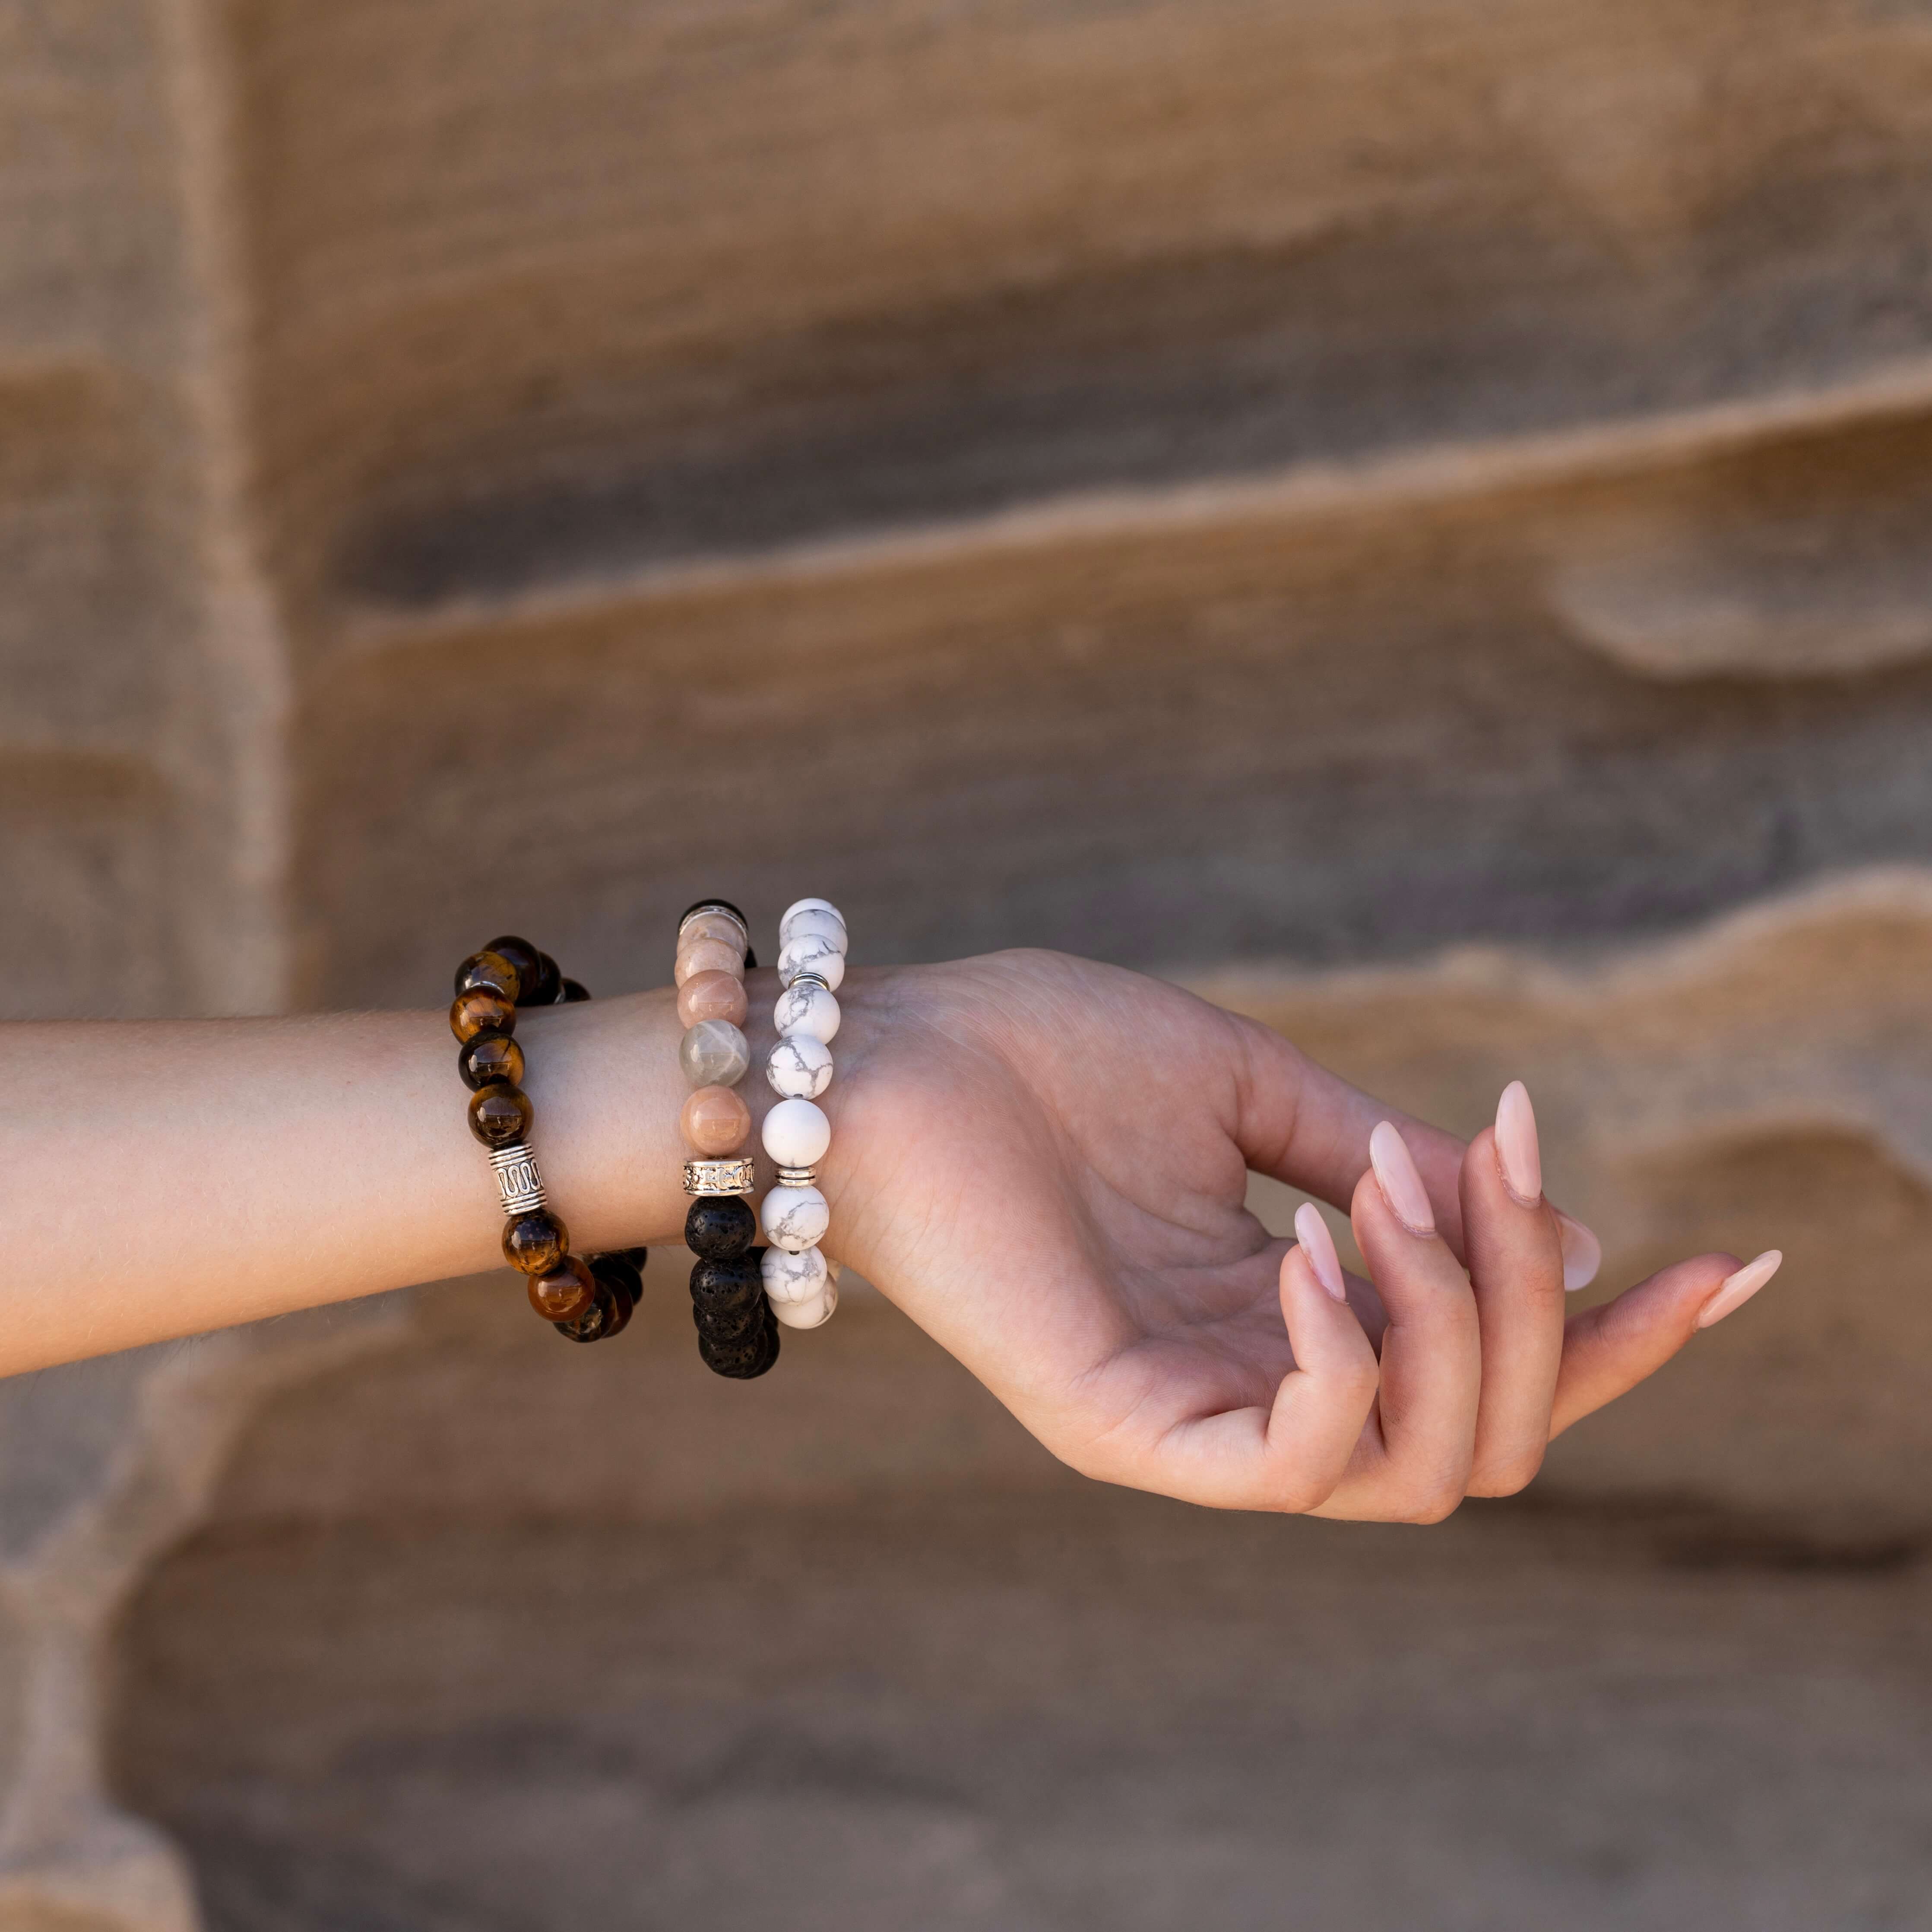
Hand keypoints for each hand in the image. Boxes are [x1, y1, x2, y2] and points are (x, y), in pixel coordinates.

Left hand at [825, 951, 1776, 1516]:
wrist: (882, 1056)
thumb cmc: (1049, 1053)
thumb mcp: (1256, 1091)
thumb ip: (1392, 1165)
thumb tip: (1567, 1237)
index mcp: (1296, 1315)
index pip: (1497, 1375)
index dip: (1626, 1337)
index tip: (1732, 1262)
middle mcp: (1260, 1389)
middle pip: (1492, 1441)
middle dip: (1553, 1315)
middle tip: (1499, 1154)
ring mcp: (1194, 1428)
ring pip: (1426, 1468)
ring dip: (1454, 1312)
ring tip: (1386, 1179)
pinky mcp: (1125, 1435)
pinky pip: (1298, 1463)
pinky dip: (1345, 1357)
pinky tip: (1310, 1239)